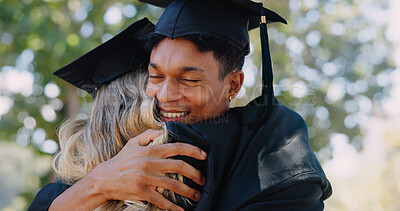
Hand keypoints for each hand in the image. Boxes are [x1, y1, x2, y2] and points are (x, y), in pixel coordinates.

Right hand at [88, 129, 206, 210]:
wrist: (104, 179)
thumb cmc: (120, 161)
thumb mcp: (133, 143)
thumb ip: (148, 135)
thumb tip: (162, 130)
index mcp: (151, 150)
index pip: (177, 147)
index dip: (193, 150)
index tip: (204, 155)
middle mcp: (151, 163)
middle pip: (180, 167)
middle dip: (195, 174)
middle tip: (203, 180)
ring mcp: (147, 178)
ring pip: (174, 185)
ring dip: (189, 191)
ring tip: (196, 195)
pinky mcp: (142, 192)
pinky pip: (162, 200)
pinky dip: (173, 207)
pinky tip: (181, 210)